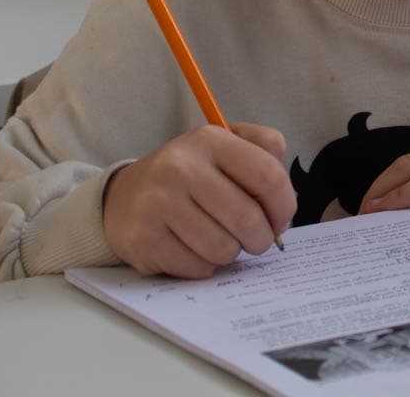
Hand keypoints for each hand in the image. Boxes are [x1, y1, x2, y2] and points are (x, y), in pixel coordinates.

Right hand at [103, 123, 295, 278]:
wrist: (125, 196)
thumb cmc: (189, 175)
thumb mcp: (224, 146)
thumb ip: (263, 152)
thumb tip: (284, 198)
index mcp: (209, 140)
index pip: (269, 175)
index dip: (285, 205)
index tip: (280, 219)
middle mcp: (181, 167)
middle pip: (248, 219)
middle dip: (261, 238)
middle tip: (255, 239)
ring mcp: (158, 203)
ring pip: (224, 249)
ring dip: (230, 252)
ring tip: (218, 239)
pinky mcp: (144, 239)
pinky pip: (198, 268)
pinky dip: (204, 265)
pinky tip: (192, 248)